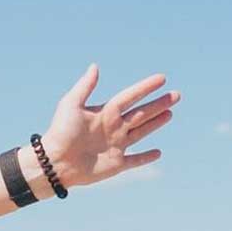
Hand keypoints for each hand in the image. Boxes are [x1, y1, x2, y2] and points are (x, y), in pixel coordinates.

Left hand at [39, 65, 179, 187]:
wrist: (54, 163)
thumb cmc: (60, 132)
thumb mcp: (71, 104)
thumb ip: (85, 86)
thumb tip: (95, 66)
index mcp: (105, 112)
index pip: (131, 96)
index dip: (146, 88)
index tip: (162, 78)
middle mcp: (113, 128)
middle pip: (142, 113)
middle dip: (159, 104)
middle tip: (177, 95)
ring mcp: (116, 146)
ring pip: (142, 132)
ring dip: (156, 123)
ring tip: (170, 113)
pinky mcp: (116, 164)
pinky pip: (135, 160)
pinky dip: (146, 157)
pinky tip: (158, 152)